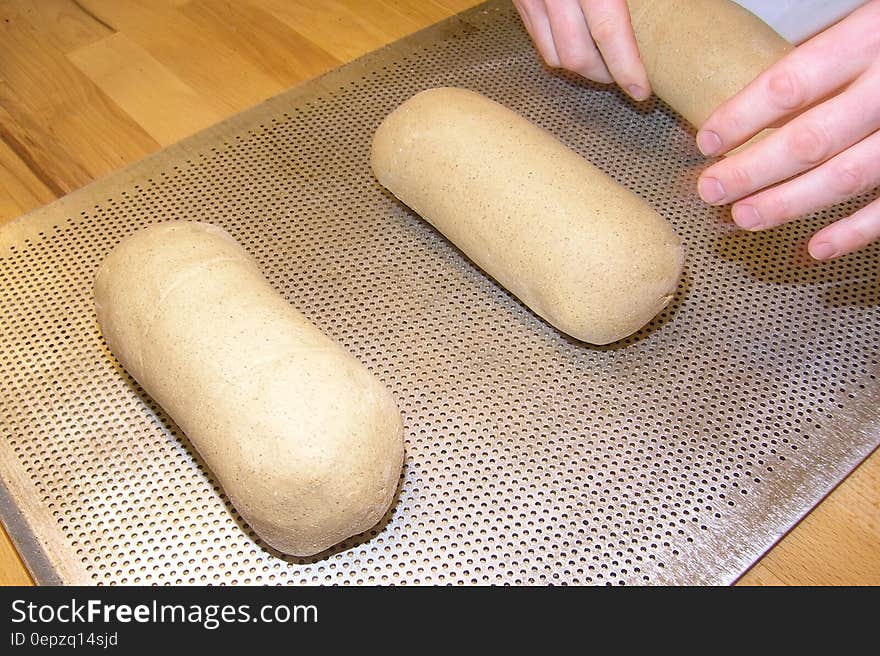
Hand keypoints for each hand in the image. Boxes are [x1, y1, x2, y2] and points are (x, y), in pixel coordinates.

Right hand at [513, 0, 650, 100]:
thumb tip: (652, 21)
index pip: (608, 33)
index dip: (626, 67)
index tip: (640, 90)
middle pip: (577, 56)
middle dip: (602, 73)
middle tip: (622, 73)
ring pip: (553, 57)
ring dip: (580, 67)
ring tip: (600, 60)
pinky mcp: (519, 1)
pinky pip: (538, 41)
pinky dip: (559, 52)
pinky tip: (577, 42)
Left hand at [696, 0, 879, 259]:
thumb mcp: (868, 25)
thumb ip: (824, 61)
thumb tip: (754, 111)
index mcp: (871, 38)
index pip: (791, 84)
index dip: (742, 117)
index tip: (707, 141)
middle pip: (810, 139)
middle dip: (752, 171)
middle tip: (711, 189)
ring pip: (847, 177)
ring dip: (789, 204)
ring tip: (744, 217)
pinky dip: (855, 232)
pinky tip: (816, 248)